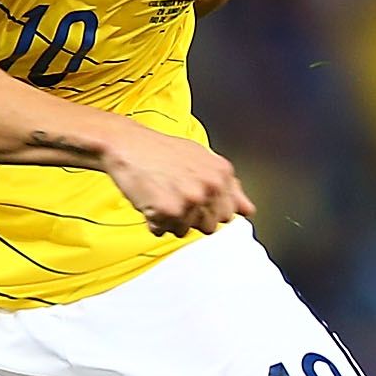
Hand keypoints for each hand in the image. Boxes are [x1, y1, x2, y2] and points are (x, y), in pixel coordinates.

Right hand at [100, 124, 252, 236]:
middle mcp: (211, 187)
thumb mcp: (202, 160)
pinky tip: (149, 199)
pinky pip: (162, 231)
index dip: (208, 209)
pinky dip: (152, 220)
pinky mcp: (169, 210)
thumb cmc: (161, 151)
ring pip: (184, 231)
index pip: (228, 214)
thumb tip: (247, 210)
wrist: (127, 144)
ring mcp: (191, 200)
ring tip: (161, 193)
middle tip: (174, 194)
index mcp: (222, 174)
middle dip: (191, 217)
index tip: (195, 198)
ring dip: (170, 219)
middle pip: (208, 227)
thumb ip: (229, 187)